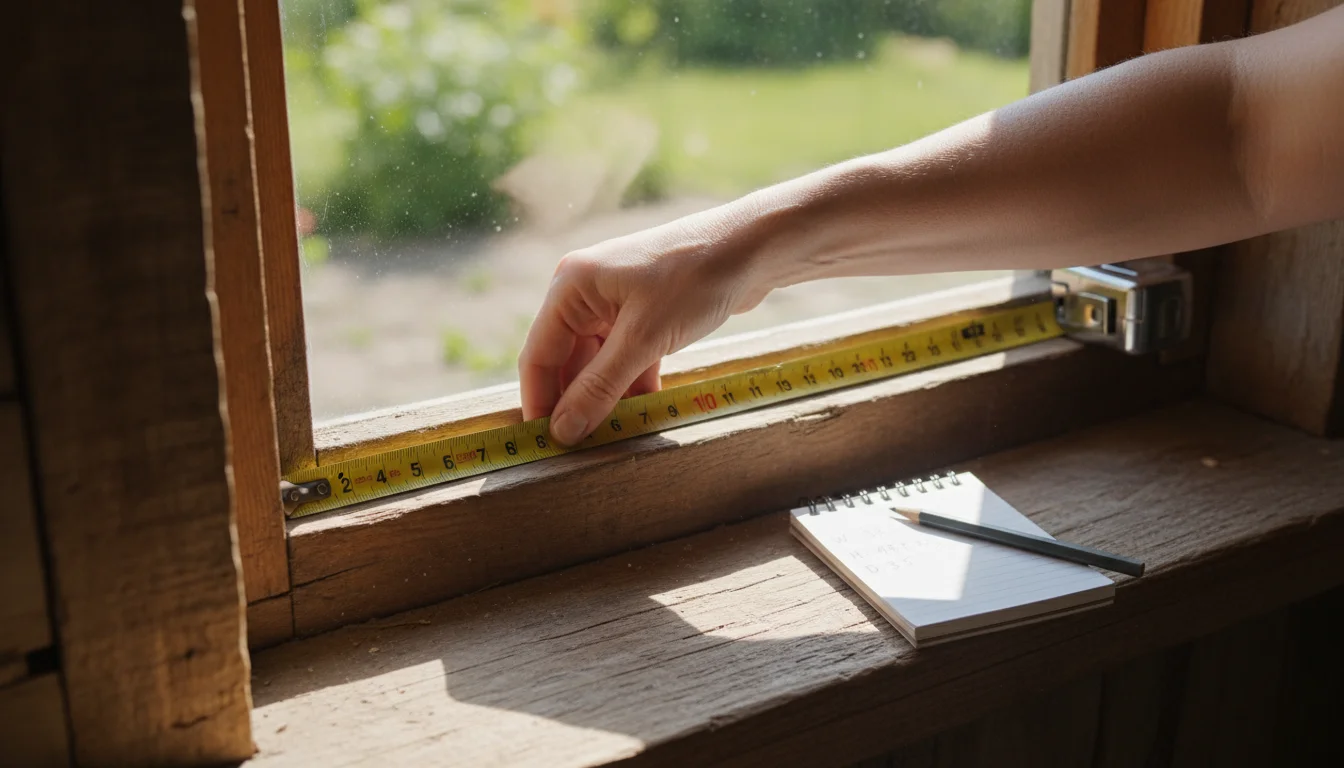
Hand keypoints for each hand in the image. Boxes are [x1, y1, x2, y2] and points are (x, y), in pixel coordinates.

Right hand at [519, 206, 767, 445]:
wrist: (754, 248)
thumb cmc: (695, 280)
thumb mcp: (644, 339)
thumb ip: (600, 387)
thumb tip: (563, 431)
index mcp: (571, 287)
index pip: (538, 356)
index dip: (540, 403)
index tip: (545, 448)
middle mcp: (586, 293)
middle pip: (567, 362)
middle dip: (577, 404)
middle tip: (585, 450)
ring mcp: (615, 303)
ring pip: (599, 364)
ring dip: (608, 398)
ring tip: (617, 436)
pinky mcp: (644, 313)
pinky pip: (626, 358)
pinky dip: (634, 384)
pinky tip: (646, 412)